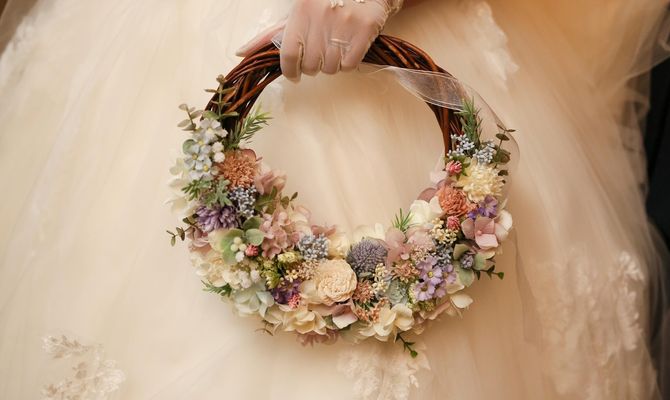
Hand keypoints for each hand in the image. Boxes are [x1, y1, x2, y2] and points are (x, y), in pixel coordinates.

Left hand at [236, 0, 402, 80]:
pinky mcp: (364, 30)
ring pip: (331, 68)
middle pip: (311, 66)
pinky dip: (348, 62)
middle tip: (321, 51)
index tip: (295, 75)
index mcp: (300, 13)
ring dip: (332, 63)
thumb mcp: (296, 14)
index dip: (290, 71)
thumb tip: (240, 52)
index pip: (288, 56)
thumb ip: (269, 35)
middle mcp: (321, 19)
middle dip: (314, 65)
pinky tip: (349, 47)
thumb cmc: (324, 3)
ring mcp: (344, 25)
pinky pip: (349, 65)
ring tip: (336, 46)